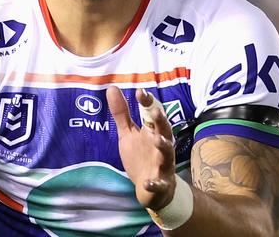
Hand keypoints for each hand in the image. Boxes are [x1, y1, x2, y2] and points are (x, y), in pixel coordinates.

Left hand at [107, 86, 175, 209]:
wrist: (153, 190)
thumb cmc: (142, 156)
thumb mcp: (128, 134)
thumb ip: (122, 113)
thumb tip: (112, 87)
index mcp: (153, 132)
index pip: (152, 114)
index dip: (148, 103)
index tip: (140, 92)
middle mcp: (161, 145)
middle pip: (165, 130)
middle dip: (161, 121)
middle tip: (155, 111)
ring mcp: (162, 164)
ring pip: (167, 154)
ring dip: (164, 147)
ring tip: (158, 140)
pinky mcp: (160, 183)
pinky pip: (159, 184)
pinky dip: (154, 184)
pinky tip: (147, 183)